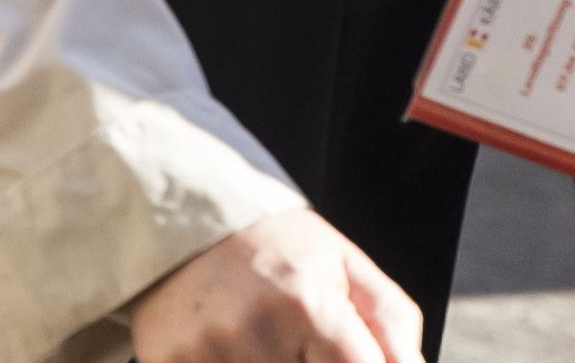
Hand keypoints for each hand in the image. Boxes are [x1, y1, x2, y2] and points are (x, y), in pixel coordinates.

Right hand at [130, 207, 422, 362]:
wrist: (185, 225)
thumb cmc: (278, 250)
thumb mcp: (345, 267)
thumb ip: (390, 324)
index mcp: (306, 304)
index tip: (351, 354)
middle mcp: (253, 334)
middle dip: (314, 361)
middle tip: (303, 339)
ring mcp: (204, 357)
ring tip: (268, 343)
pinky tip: (236, 348)